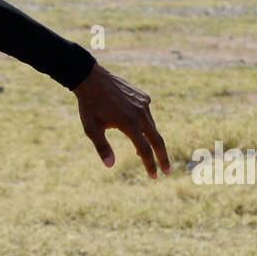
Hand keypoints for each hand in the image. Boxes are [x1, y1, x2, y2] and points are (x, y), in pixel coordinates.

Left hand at [74, 63, 169, 178]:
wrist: (92, 79)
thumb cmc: (90, 106)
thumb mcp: (91, 129)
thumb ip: (102, 147)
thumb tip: (110, 166)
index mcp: (128, 123)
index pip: (144, 150)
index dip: (150, 165)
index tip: (154, 176)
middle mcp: (140, 113)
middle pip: (157, 140)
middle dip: (162, 157)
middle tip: (166, 172)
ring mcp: (144, 104)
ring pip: (151, 127)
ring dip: (148, 140)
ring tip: (139, 151)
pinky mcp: (144, 97)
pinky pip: (147, 115)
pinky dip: (144, 125)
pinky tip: (132, 125)